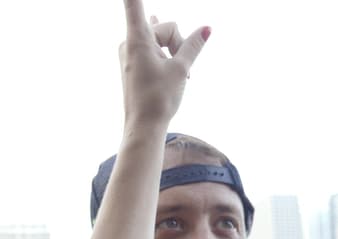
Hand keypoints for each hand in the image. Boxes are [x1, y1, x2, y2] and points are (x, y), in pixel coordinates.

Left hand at [118, 0, 209, 128]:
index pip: (135, 4)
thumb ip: (194, 45)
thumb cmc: (158, 99)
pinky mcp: (134, 62)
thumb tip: (208, 27)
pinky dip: (167, 51)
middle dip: (177, 42)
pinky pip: (156, 46)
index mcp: (137, 40)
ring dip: (174, 52)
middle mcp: (130, 43)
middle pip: (164, 26)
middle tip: (183, 69)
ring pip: (162, 39)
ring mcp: (131, 53)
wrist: (143, 128)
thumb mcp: (181, 69)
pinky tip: (165, 44)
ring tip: (177, 77)